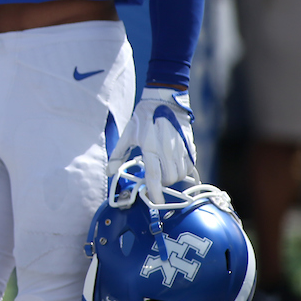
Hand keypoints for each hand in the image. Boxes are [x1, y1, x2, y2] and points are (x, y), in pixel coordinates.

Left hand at [106, 86, 195, 203]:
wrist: (164, 99)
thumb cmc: (143, 117)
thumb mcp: (128, 134)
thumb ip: (118, 154)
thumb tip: (110, 172)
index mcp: (150, 147)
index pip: (154, 176)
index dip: (155, 191)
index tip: (154, 201)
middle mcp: (167, 150)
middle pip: (169, 178)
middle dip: (162, 184)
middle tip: (154, 178)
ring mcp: (180, 148)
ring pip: (181, 174)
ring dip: (172, 178)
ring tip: (163, 171)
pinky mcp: (189, 146)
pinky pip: (190, 166)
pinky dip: (183, 171)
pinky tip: (174, 166)